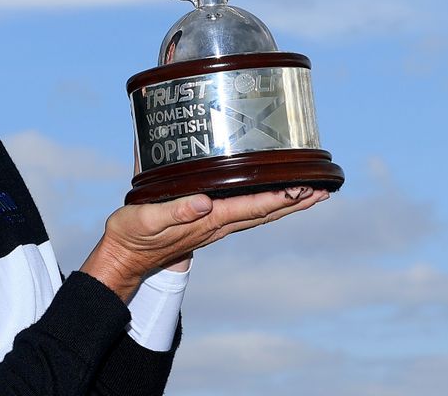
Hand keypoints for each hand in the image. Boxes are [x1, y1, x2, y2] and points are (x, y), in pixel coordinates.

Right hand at [79, 186, 327, 300]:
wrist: (123, 259)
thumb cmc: (131, 236)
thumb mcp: (147, 219)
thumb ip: (175, 211)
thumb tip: (203, 202)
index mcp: (207, 221)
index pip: (252, 207)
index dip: (280, 198)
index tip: (306, 188)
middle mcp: (216, 225)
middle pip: (265, 213)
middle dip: (295, 202)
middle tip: (324, 191)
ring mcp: (214, 228)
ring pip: (258, 215)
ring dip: (286, 205)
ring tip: (310, 195)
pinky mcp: (207, 226)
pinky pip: (245, 214)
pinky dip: (265, 205)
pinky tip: (271, 199)